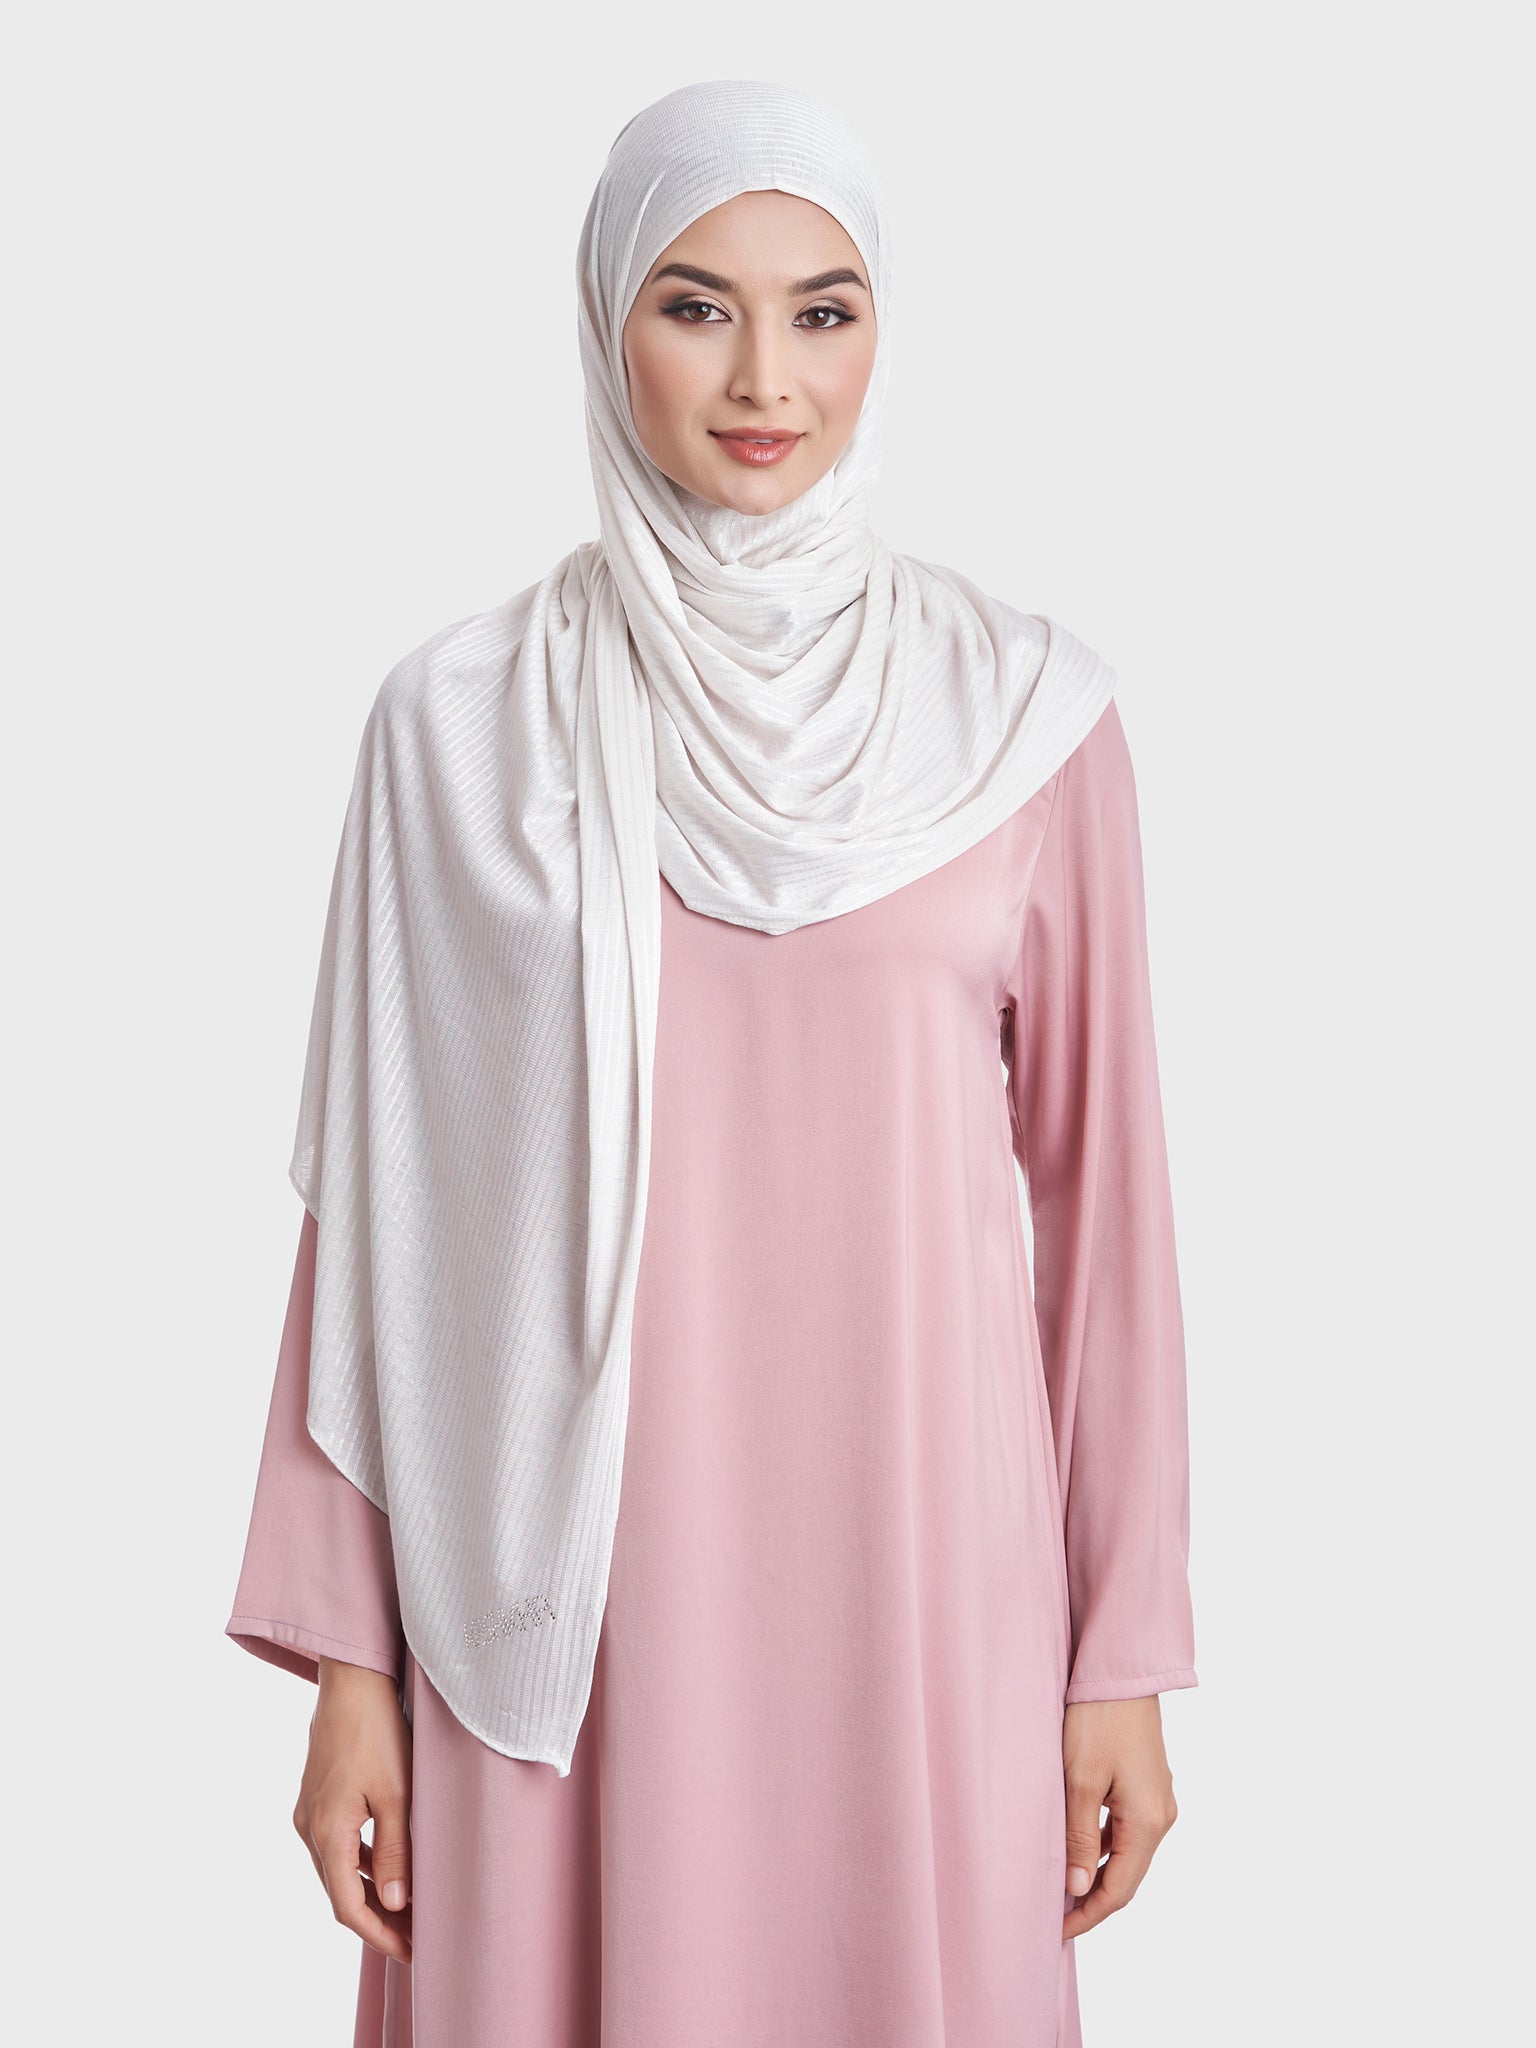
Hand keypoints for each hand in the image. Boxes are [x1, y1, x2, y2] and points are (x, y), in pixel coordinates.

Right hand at [292, 1657, 413, 1962]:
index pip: (348, 1906)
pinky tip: (389, 1866)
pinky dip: (362, 1863)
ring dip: (370, 1891)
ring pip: (338, 1869)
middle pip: (340, 1892)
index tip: (410, 1951)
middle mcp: (309, 1827)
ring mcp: (310, 1812)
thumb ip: (396, 1849)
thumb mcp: (397, 1792)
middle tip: (415, 1936)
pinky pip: (338, 1844)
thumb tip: (397, 1902)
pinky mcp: (317, 1797)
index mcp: (326, 1832)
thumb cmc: (377, 1729)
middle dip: (378, 1919)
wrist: (352, 1679)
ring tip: (409, 1908)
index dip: (379, 1934)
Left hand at [1061, 1695, 1177, 1938]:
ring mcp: (1156, 1799)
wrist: (1121, 1671)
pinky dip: (1100, 1846)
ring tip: (1058, 1888)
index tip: (1056, 1932)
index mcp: (1149, 1821)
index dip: (1088, 1916)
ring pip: (1125, 1853)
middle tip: (1053, 1918)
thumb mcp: (1080, 1780)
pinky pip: (1125, 1830)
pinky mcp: (1146, 1784)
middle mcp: (1161, 1816)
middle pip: (1126, 1876)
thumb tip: (1076, 1891)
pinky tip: (1075, 1848)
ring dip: (1094, 1873)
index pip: (1119, 1890)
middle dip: (1091, 1900)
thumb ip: (1078, 1838)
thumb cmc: (1098, 1719)